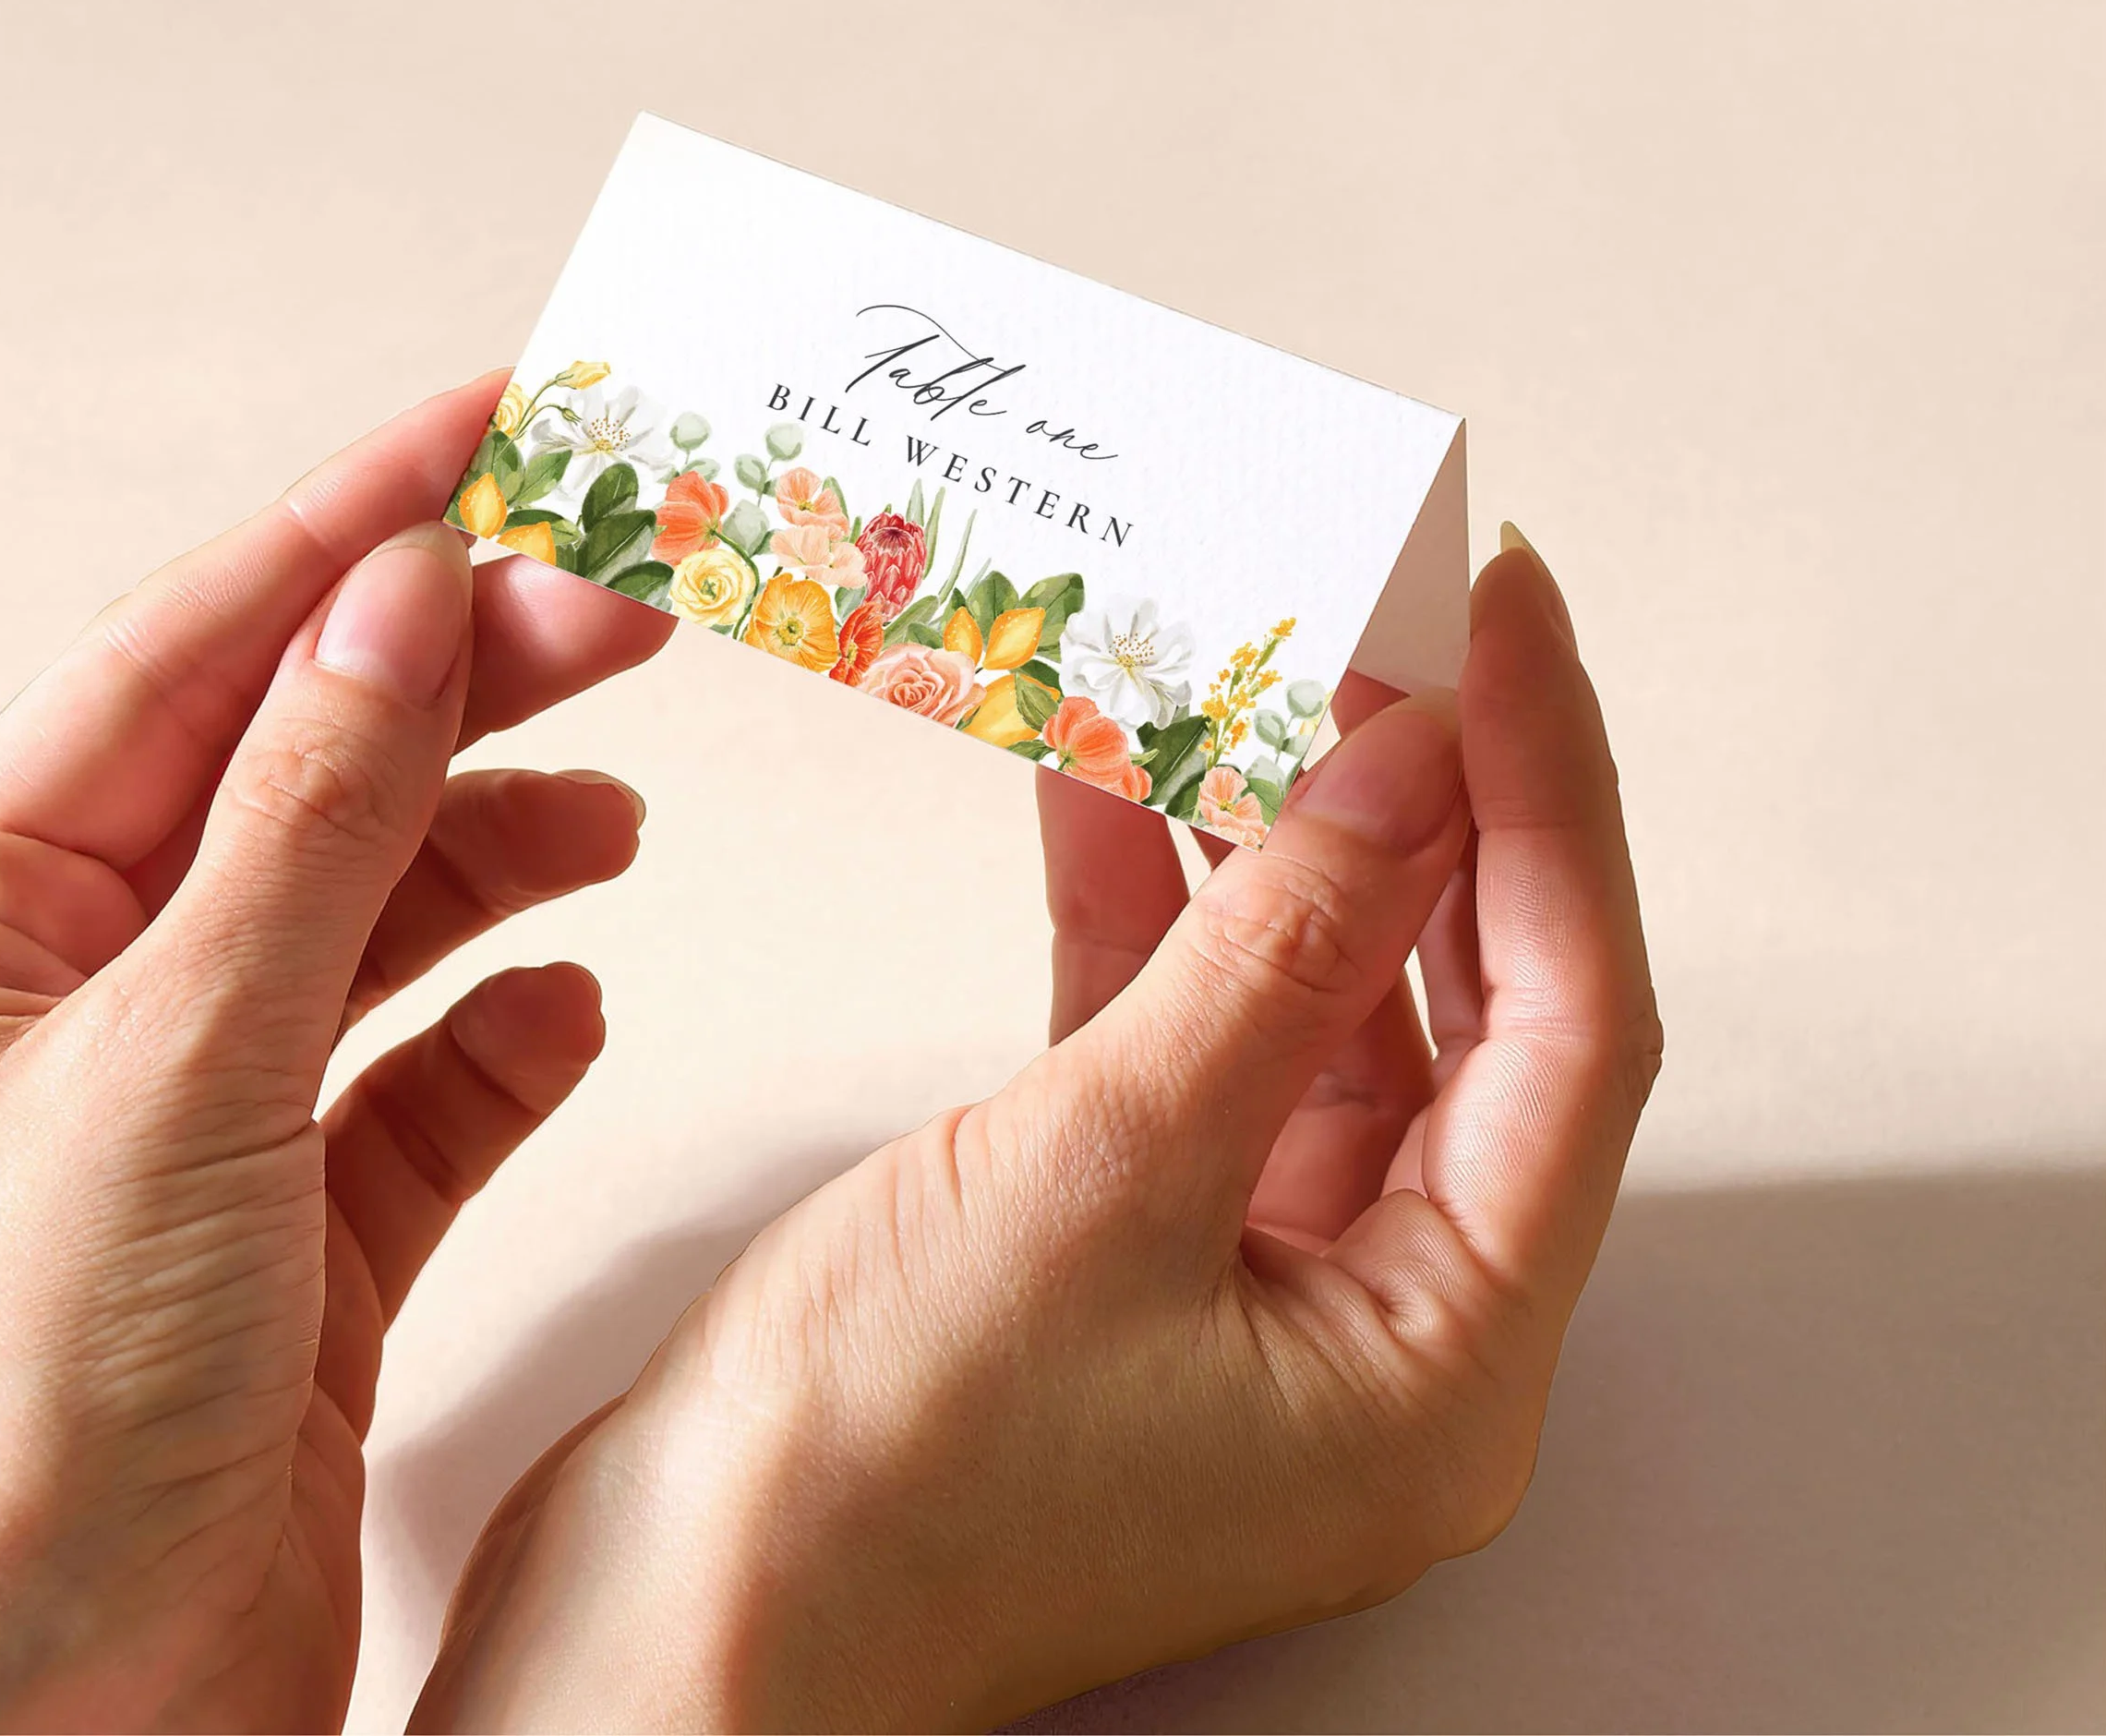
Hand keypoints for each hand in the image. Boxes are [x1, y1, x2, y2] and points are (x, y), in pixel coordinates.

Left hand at [0, 379, 670, 1730]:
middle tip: (625, 605)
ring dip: (499, 848)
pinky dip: (505, 1035)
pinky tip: (569, 1006)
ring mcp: (196, 1109)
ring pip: (377, 910)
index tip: (498, 426)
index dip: (355, 523)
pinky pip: (425, 1080)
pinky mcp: (298, 1231)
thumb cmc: (26, 1417)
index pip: (196, 651)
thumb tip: (402, 591)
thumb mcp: (182, 1052)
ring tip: (613, 811)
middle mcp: (80, 990)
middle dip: (466, 682)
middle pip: (307, 768)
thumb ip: (311, 812)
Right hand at [416, 535, 1658, 1730]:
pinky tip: (1113, 783)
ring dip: (1270, 838)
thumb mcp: (1107, 1168)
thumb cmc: (877, 1476)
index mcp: (1440, 1362)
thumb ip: (1277, 952)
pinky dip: (1151, 913)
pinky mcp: (1127, 1239)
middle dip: (1422, 799)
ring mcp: (1246, 1281)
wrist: (669, 1621)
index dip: (1552, 798)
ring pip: (1306, 1002)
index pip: (1571, 1023)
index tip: (1507, 620)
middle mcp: (1374, 1327)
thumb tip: (1410, 771)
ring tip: (1247, 662)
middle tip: (1384, 619)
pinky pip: (1181, 1036)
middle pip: (1458, 1004)